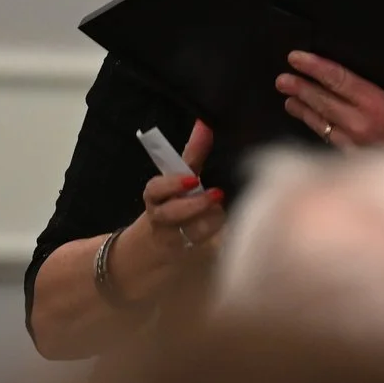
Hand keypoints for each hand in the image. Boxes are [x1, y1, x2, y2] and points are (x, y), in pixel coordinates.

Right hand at [113, 122, 226, 299]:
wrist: (149, 254)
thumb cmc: (172, 206)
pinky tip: (235, 233)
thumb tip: (204, 123)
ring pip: (189, 234)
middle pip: (170, 214)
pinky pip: (205, 252)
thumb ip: (192, 155)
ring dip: (209, 223)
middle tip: (217, 194)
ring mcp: (173, 241)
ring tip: (223, 212)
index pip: (157, 189)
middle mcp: (161, 220)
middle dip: (193, 206)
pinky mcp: (188, 258)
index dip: (173, 184)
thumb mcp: (178, 181)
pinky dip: (220, 243)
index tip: (194, 179)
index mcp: (156, 198)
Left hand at [278, 52, 383, 149]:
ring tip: (289, 99)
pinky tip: (310, 121)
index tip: (297, 58)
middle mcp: (361, 122)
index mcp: (376, 102)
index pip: (337, 79)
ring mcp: (355, 142)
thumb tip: (380, 56)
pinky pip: (329, 140)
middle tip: (283, 78)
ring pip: (320, 122)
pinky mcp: (354, 157)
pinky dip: (317, 128)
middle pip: (322, 100)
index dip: (314, 67)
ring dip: (302, 108)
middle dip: (300, 87)